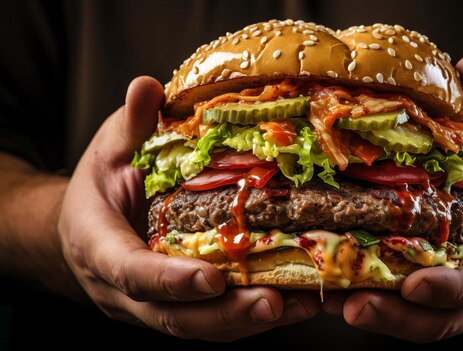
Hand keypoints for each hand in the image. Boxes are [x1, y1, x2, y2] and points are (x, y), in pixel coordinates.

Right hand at [58, 77, 317, 340]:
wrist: (86, 226)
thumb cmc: (100, 184)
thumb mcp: (110, 149)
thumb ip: (131, 125)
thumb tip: (148, 86)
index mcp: (99, 246)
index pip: (129, 271)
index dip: (168, 280)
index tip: (210, 278)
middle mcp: (124, 290)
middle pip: (172, 317)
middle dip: (224, 313)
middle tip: (273, 302)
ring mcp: (150, 306)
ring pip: (198, 328)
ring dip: (248, 321)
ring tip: (300, 305)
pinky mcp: (177, 309)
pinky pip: (213, 324)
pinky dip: (252, 318)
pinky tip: (294, 303)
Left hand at [323, 56, 462, 341]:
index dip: (455, 288)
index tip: (415, 285)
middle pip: (449, 319)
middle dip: (401, 318)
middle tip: (353, 308)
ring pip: (425, 322)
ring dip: (380, 317)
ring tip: (330, 302)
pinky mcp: (441, 293)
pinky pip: (410, 308)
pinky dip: (376, 301)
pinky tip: (336, 287)